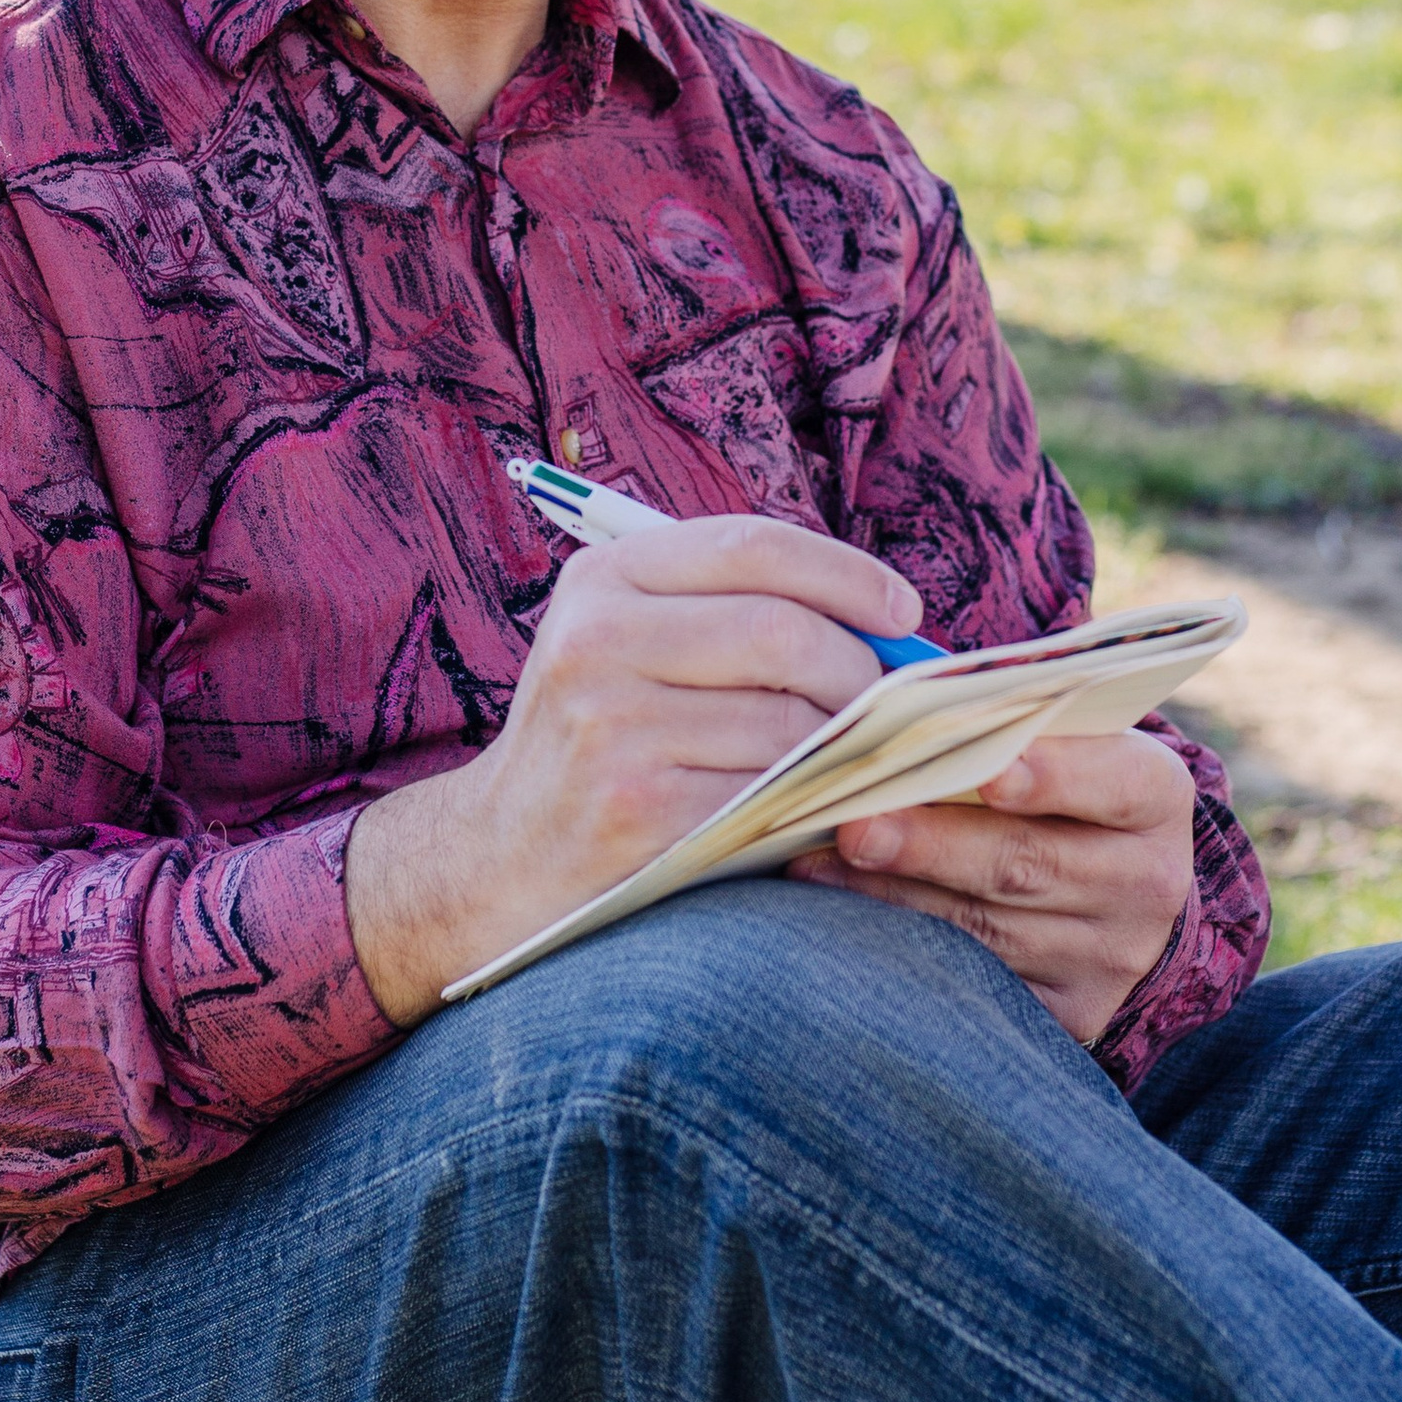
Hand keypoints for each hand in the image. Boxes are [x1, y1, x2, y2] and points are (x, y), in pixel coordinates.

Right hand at [344, 514, 919, 1023]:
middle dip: (859, 668)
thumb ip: (728, 610)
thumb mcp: (625, 643)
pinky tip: (811, 806)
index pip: (753, 544)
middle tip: (887, 702)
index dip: (847, 573)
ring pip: (788, 720)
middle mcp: (597, 640)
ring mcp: (612, 727)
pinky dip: (811, 801)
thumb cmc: (598, 741)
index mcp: (603, 578)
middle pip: (782, 630)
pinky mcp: (638, 811)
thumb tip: (885, 620)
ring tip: (848, 758)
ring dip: (842, 746)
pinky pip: (770, 794)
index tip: (902, 611)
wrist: (498, 857)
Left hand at [786, 730, 1195, 1046]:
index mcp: (1156, 797)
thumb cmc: (1068, 789)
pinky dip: (902, 951)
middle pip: (1028, 862)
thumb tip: (896, 706)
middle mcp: (1146, 882)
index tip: (990, 770)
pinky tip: (840, 923)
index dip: (1054, 775)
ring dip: (892, 897)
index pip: (1114, 781)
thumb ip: (1010, 723)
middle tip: (854, 825)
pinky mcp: (1069, 1014)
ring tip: (816, 866)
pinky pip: (975, 984)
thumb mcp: (1071, 745)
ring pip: (988, 930)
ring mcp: (1108, 957)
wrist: (1124, 894)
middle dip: (931, 845)